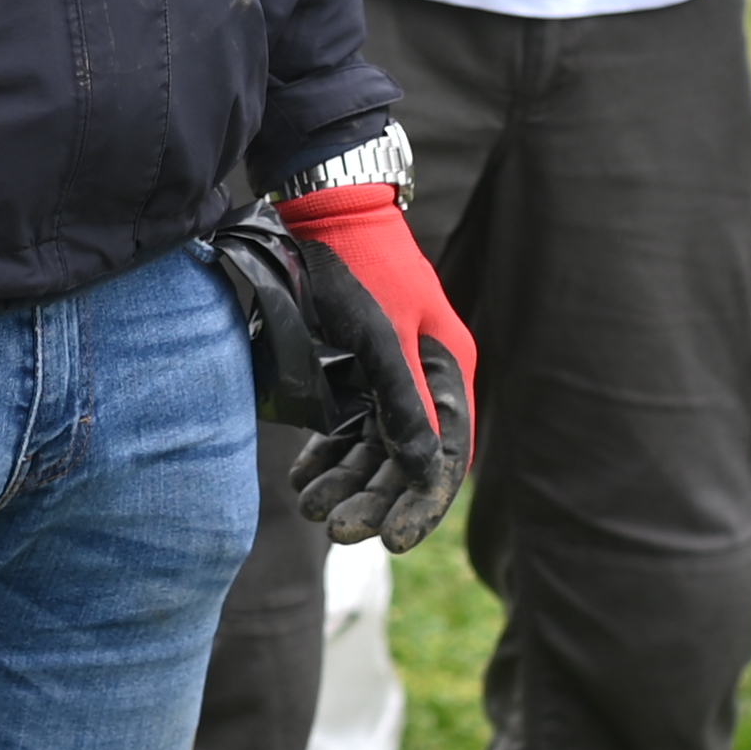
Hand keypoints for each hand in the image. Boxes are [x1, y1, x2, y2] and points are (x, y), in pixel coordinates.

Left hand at [274, 184, 478, 546]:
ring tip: (311, 507)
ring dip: (346, 480)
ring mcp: (387, 374)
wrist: (323, 208)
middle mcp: (424, 378)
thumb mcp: (381, 335)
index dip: (422, 503)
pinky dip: (328, 453)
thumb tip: (421, 469)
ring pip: (372, 447)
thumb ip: (402, 401)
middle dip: (375, 499)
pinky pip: (347, 426)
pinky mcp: (353, 368)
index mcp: (447, 370)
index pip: (445, 455)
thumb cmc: (360, 266)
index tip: (393, 541)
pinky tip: (303, 478)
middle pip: (405, 459)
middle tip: (338, 531)